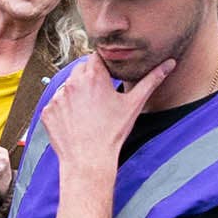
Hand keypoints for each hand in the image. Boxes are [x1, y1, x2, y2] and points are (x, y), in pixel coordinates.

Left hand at [39, 55, 171, 177]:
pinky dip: (64, 109)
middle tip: (100, 96)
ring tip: (88, 112)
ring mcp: (57, 97)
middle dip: (90, 78)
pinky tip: (76, 121)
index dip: (104, 66)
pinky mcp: (48, 111)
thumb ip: (151, 80)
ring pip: (68, 86)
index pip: (97, 57)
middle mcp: (72, 82)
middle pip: (81, 69)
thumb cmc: (112, 133)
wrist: (88, 160)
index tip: (108, 78)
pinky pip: (56, 103)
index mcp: (93, 75)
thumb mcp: (134, 104)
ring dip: (76, 93)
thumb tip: (169, 63)